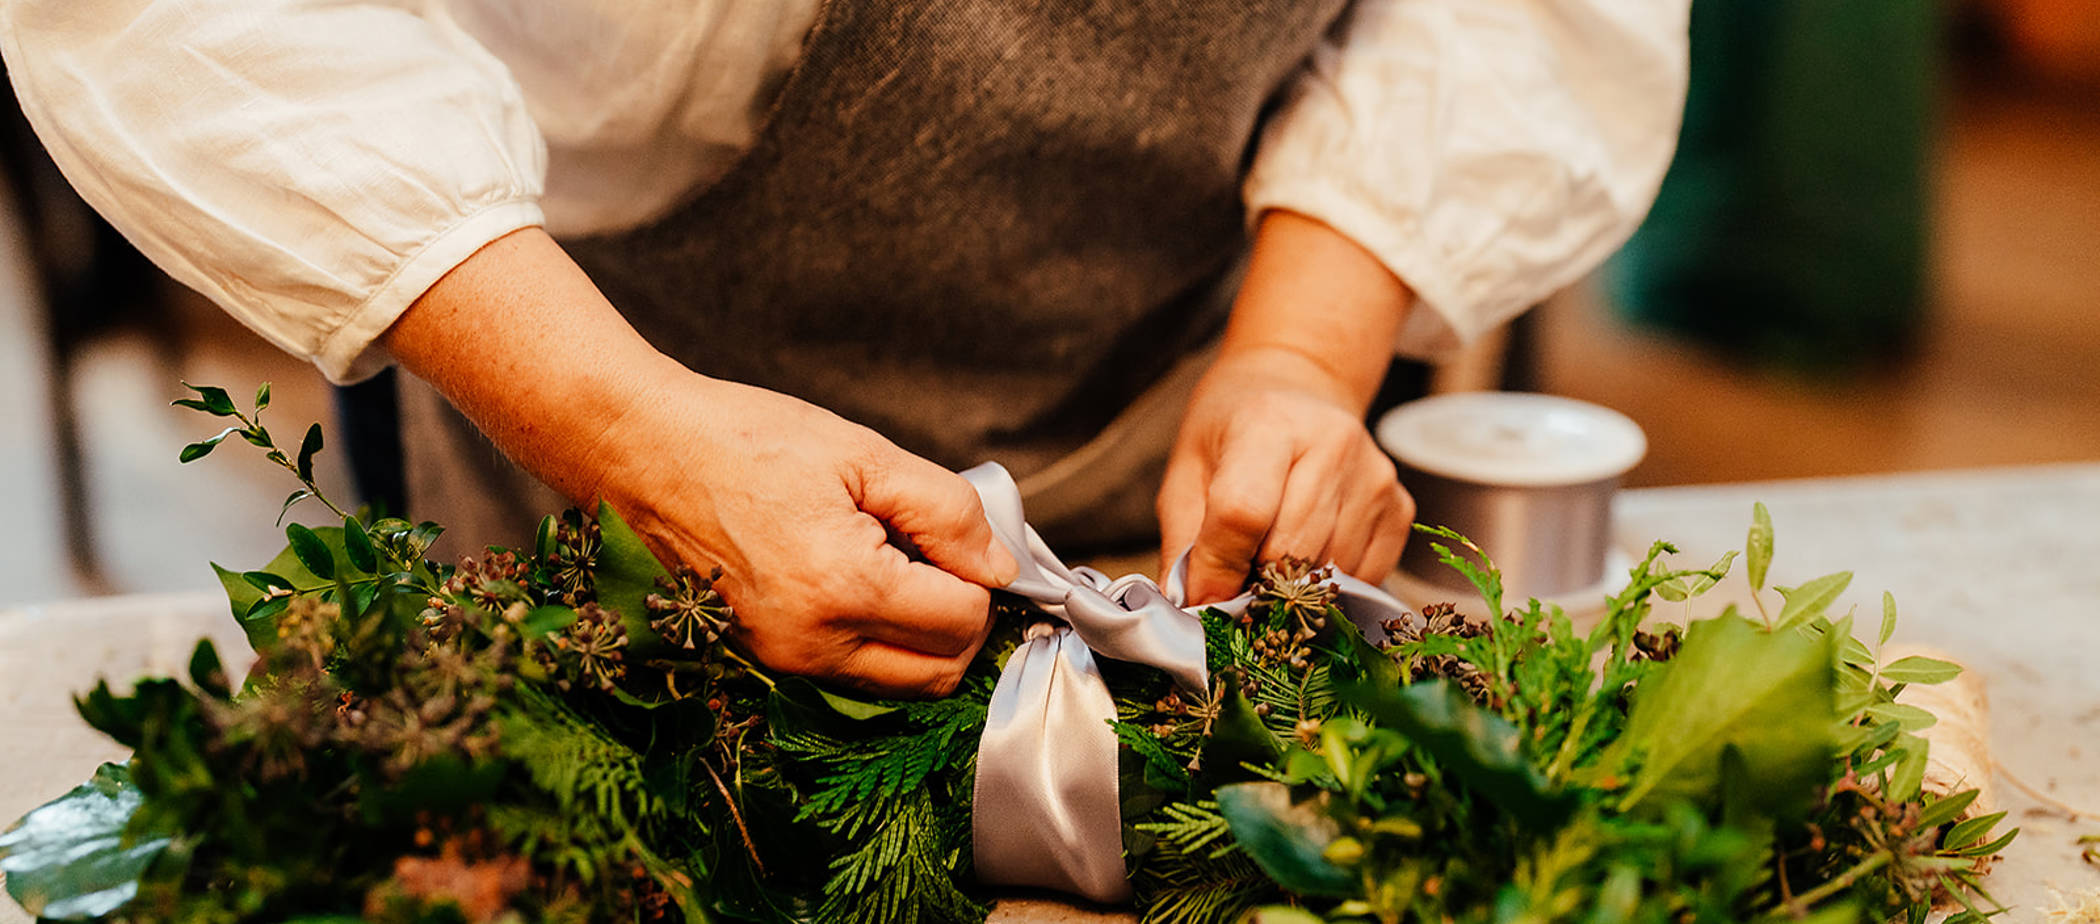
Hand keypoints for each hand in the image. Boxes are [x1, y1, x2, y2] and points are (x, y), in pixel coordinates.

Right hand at [386, 228, 1016, 696]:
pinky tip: (856, 576)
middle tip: (941, 556)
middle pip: (939, 672)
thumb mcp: (864, 454)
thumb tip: (999, 565)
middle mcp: (813, 641)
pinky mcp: (763, 657)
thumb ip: (948, 512)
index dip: (979, 577)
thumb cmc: (743, 440)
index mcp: (844, 586)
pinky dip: (873, 637)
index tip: (958, 537)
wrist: (640, 451)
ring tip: (894, 561)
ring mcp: (784, 658)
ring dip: (919, 635)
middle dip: (960, 620)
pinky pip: (848, 670)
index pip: (963, 621)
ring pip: (896, 682)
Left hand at [1154, 210, 1417, 602]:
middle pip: (1289, 552)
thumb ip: (1185, 542)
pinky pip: (1363, 577)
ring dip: (1292, 583)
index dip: (1218, 566)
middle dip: (1254, 580)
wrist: (1297, 388)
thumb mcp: (1187, 471)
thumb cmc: (1233, 431)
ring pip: (1326, 572)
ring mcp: (1375, 476)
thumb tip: (1196, 609)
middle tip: (1236, 570)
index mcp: (1269, 423)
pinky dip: (1328, 582)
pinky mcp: (1399, 506)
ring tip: (1270, 553)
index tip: (1203, 593)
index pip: (1244, 513)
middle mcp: (1333, 443)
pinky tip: (1310, 550)